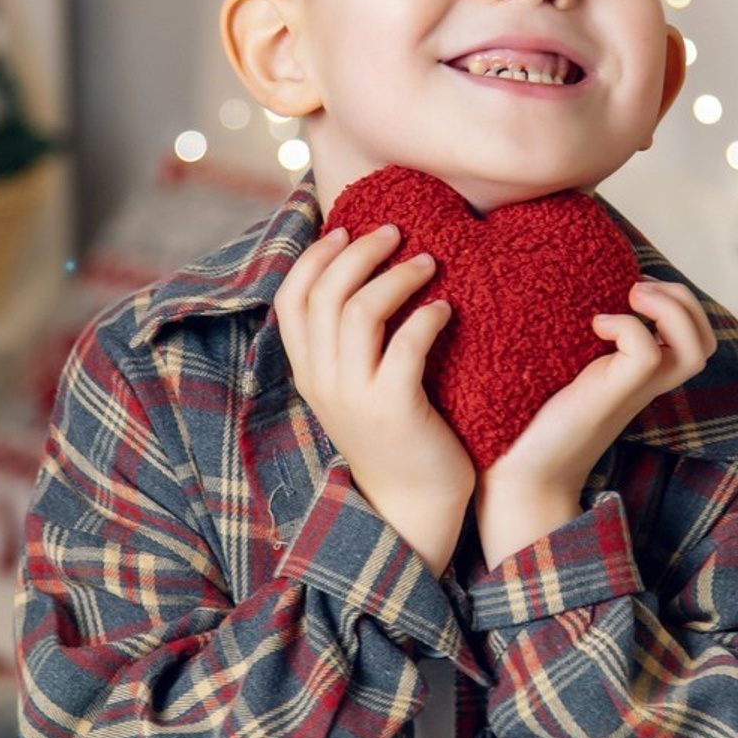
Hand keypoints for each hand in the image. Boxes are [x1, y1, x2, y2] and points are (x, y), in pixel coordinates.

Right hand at [274, 224, 474, 576]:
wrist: (412, 508)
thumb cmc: (395, 438)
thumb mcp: (354, 389)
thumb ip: (348, 344)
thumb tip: (359, 281)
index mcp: (308, 372)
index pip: (290, 298)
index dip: (314, 256)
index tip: (346, 229)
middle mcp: (323, 381)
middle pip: (326, 293)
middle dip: (361, 251)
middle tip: (396, 231)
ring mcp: (355, 396)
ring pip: (360, 310)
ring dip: (397, 276)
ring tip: (430, 261)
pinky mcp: (396, 408)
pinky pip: (406, 345)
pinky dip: (426, 316)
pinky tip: (446, 309)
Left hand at [475, 279, 715, 569]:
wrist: (522, 473)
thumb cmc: (534, 420)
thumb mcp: (566, 371)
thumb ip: (579, 345)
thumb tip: (564, 301)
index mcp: (641, 377)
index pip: (696, 341)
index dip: (681, 305)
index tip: (635, 288)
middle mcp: (646, 385)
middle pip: (706, 343)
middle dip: (686, 301)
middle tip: (638, 288)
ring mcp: (633, 392)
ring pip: (696, 350)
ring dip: (672, 309)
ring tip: (632, 296)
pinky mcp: (612, 395)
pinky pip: (646, 353)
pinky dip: (627, 326)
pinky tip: (595, 324)